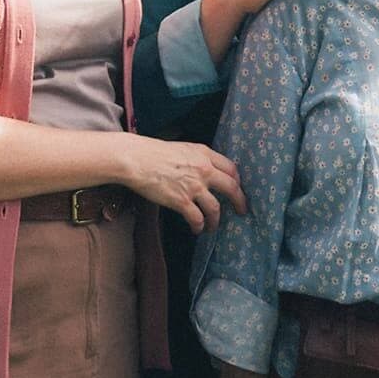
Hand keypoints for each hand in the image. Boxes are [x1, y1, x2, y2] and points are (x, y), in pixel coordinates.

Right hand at [119, 137, 246, 232]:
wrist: (137, 160)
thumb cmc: (154, 153)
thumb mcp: (183, 148)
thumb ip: (197, 159)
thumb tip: (205, 170)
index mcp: (205, 154)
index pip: (231, 168)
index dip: (237, 181)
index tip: (238, 189)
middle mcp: (204, 170)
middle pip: (232, 187)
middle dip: (240, 201)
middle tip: (242, 210)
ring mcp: (194, 186)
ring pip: (215, 208)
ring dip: (216, 220)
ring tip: (213, 226)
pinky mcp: (181, 201)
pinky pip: (197, 218)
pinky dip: (199, 226)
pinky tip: (197, 229)